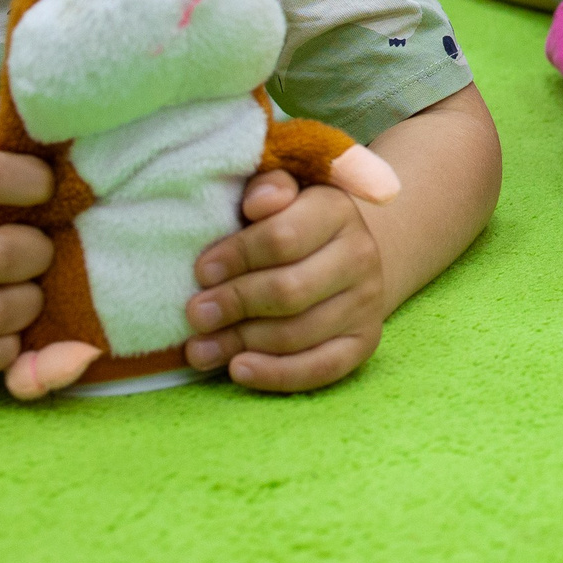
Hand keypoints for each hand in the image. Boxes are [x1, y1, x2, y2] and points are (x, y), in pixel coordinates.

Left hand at [183, 169, 388, 390]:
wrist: (341, 255)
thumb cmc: (290, 222)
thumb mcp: (279, 192)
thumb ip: (267, 186)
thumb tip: (258, 202)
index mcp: (336, 209)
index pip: (283, 236)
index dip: (236, 256)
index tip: (201, 271)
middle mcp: (361, 254)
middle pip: (289, 290)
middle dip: (234, 304)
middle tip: (195, 314)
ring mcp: (367, 301)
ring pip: (299, 333)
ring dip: (242, 343)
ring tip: (199, 348)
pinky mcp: (365, 341)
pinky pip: (322, 368)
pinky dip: (276, 375)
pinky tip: (238, 370)